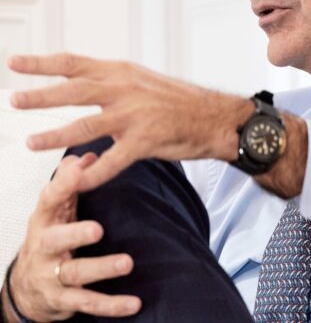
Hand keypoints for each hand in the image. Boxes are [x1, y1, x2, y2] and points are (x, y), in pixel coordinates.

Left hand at [8, 53, 252, 190]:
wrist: (214, 117)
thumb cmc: (179, 101)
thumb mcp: (143, 81)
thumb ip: (113, 83)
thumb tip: (83, 83)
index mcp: (122, 73)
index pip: (75, 63)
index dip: (42, 63)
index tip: (14, 62)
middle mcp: (125, 89)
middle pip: (74, 91)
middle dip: (41, 96)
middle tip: (14, 100)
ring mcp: (135, 115)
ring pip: (86, 126)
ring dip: (55, 136)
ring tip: (31, 142)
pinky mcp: (145, 140)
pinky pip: (111, 161)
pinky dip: (91, 174)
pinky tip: (75, 180)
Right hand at [9, 155, 140, 320]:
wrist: (26, 286)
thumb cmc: (48, 236)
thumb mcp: (55, 208)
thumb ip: (70, 181)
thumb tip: (86, 155)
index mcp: (43, 220)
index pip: (50, 198)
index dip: (64, 183)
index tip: (82, 167)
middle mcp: (44, 248)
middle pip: (54, 240)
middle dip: (74, 234)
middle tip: (98, 229)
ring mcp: (52, 276)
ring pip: (75, 273)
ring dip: (101, 268)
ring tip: (127, 263)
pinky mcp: (64, 301)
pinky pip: (88, 304)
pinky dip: (111, 305)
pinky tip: (134, 303)